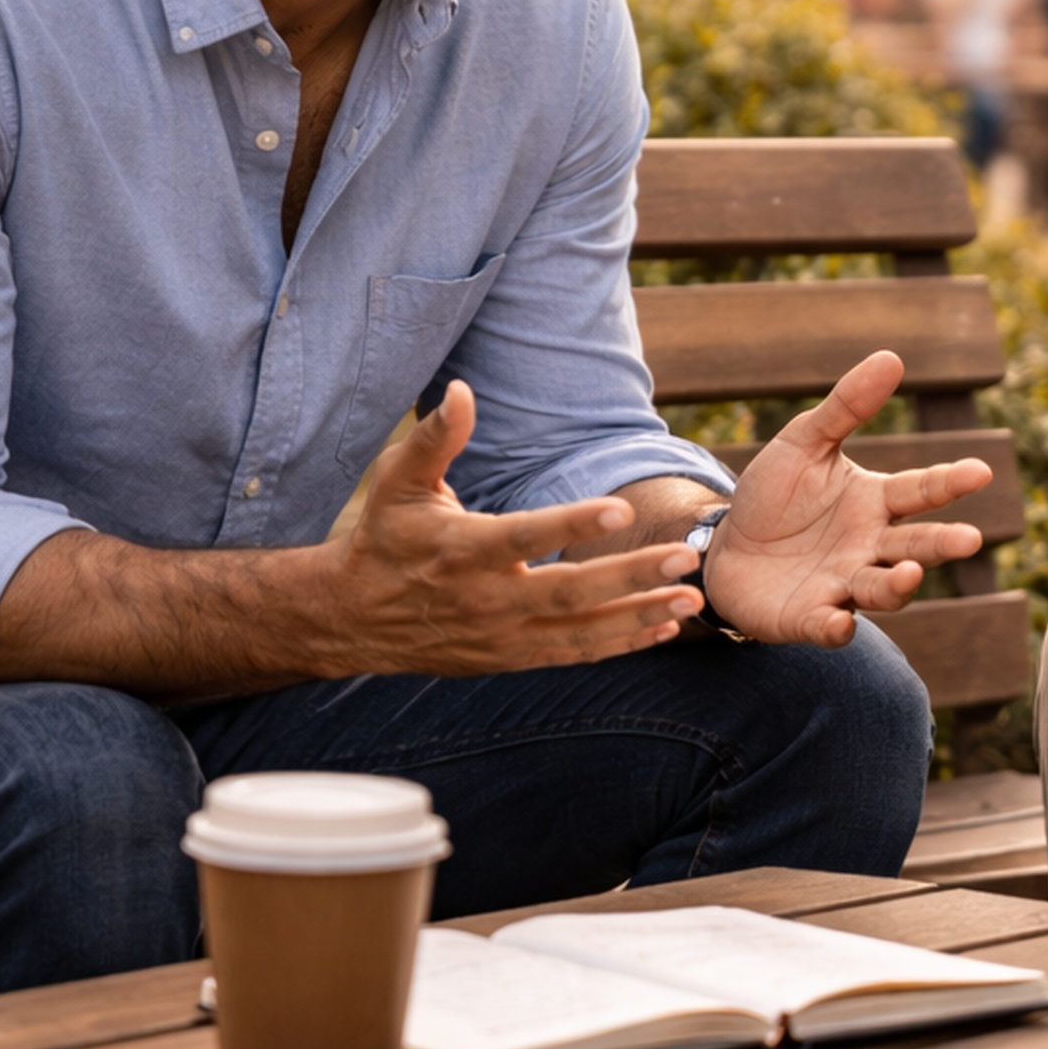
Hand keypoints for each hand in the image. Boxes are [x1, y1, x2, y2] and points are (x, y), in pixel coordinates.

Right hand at [322, 381, 706, 674]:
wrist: (355, 619)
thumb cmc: (386, 538)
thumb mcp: (397, 483)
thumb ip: (434, 438)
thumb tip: (461, 390)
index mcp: (460, 550)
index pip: (524, 537)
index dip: (572, 525)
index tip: (622, 507)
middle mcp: (485, 599)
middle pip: (567, 592)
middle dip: (630, 575)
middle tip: (685, 555)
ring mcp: (502, 636)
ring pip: (580, 632)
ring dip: (639, 616)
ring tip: (692, 597)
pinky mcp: (512, 658)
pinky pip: (574, 654)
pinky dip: (622, 644)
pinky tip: (665, 626)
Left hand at [703, 350, 993, 644]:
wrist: (725, 549)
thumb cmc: (774, 495)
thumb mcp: (805, 443)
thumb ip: (846, 406)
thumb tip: (892, 357)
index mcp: (876, 502)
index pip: (920, 490)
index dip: (949, 482)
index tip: (980, 471)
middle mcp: (871, 547)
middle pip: (915, 545)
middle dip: (941, 544)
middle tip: (968, 539)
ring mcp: (844, 585)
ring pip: (883, 589)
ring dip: (899, 584)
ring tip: (908, 573)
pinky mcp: (810, 617)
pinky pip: (829, 626)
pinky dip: (836, 627)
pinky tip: (840, 623)